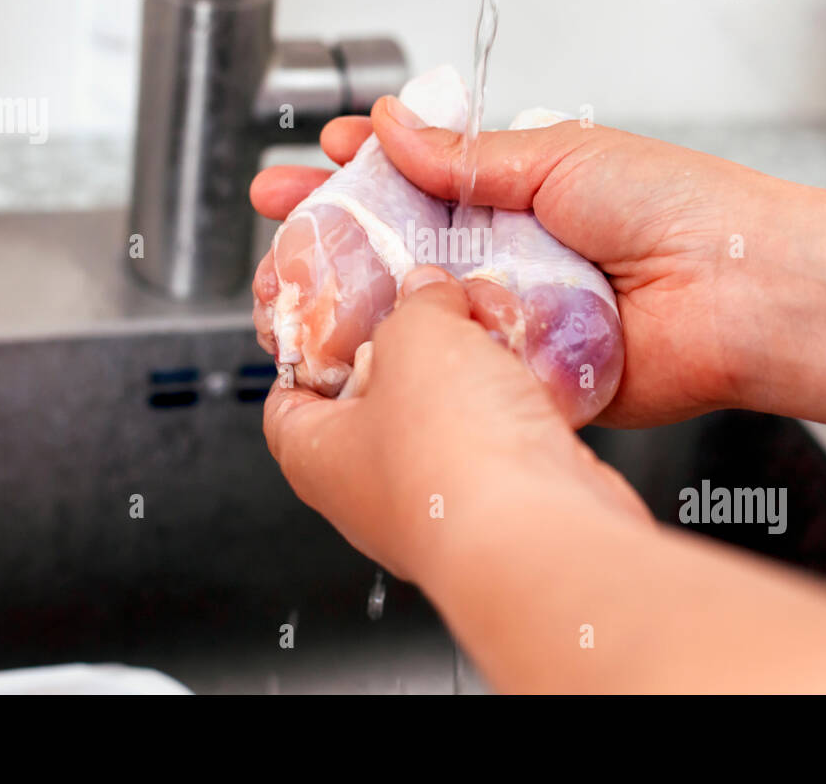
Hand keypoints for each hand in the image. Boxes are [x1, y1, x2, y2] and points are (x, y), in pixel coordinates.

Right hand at [253, 100, 782, 426]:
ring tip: (294, 280)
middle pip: (403, 240)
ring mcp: (512, 310)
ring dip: (354, 293)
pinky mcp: (521, 368)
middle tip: (277, 214)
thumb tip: (395, 122)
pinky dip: (408, 353)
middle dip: (334, 226)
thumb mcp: (559, 155)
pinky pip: (455, 360)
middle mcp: (509, 251)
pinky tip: (356, 344)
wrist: (741, 291)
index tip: (316, 152)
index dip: (364, 162)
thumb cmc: (677, 208)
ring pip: (418, 303)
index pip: (422, 173)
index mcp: (521, 190)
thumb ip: (467, 155)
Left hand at [261, 266, 649, 582]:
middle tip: (435, 311)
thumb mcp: (417, 335)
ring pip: (445, 422)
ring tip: (492, 334)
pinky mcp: (499, 510)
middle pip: (376, 401)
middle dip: (412, 349)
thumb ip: (417, 304)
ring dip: (471, 374)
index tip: (330, 322)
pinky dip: (514, 408)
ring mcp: (436, 508)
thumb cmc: (450, 454)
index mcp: (317, 455)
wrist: (538, 532)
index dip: (306, 355)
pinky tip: (532, 377)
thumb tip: (426, 292)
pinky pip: (498, 445)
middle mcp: (369, 493)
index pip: (287, 402)